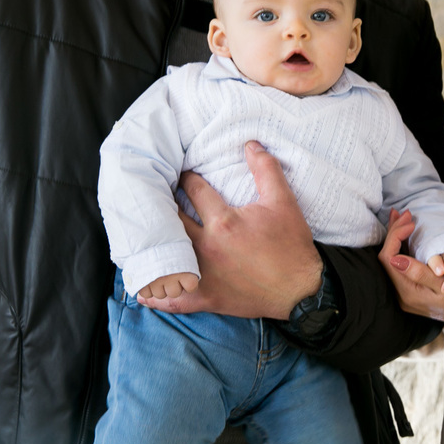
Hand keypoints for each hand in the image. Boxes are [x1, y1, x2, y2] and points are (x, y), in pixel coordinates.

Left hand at [138, 141, 322, 318]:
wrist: (301, 292)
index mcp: (224, 221)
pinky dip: (156, 296)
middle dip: (162, 207)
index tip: (181, 174)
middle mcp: (207, 247)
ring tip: (145, 235)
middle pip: (171, 221)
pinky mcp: (206, 298)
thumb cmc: (292, 246)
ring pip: (166, 257)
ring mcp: (203, 275)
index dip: (185, 178)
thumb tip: (251, 144)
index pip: (192, 190)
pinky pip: (174, 299)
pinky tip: (142, 290)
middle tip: (154, 198)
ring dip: (155, 245)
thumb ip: (266, 170)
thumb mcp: (284, 202)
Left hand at [379, 210, 443, 329]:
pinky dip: (403, 245)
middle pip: (388, 255)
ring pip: (393, 257)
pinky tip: (407, 233)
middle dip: (395, 232)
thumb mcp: (442, 286)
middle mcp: (402, 291)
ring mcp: (406, 289)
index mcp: (406, 291)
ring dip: (398, 236)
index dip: (396, 236)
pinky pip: (401, 262)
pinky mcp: (411, 287)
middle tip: (405, 213)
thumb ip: (419, 273)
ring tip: (402, 218)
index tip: (411, 223)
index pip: (389, 258)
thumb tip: (395, 258)